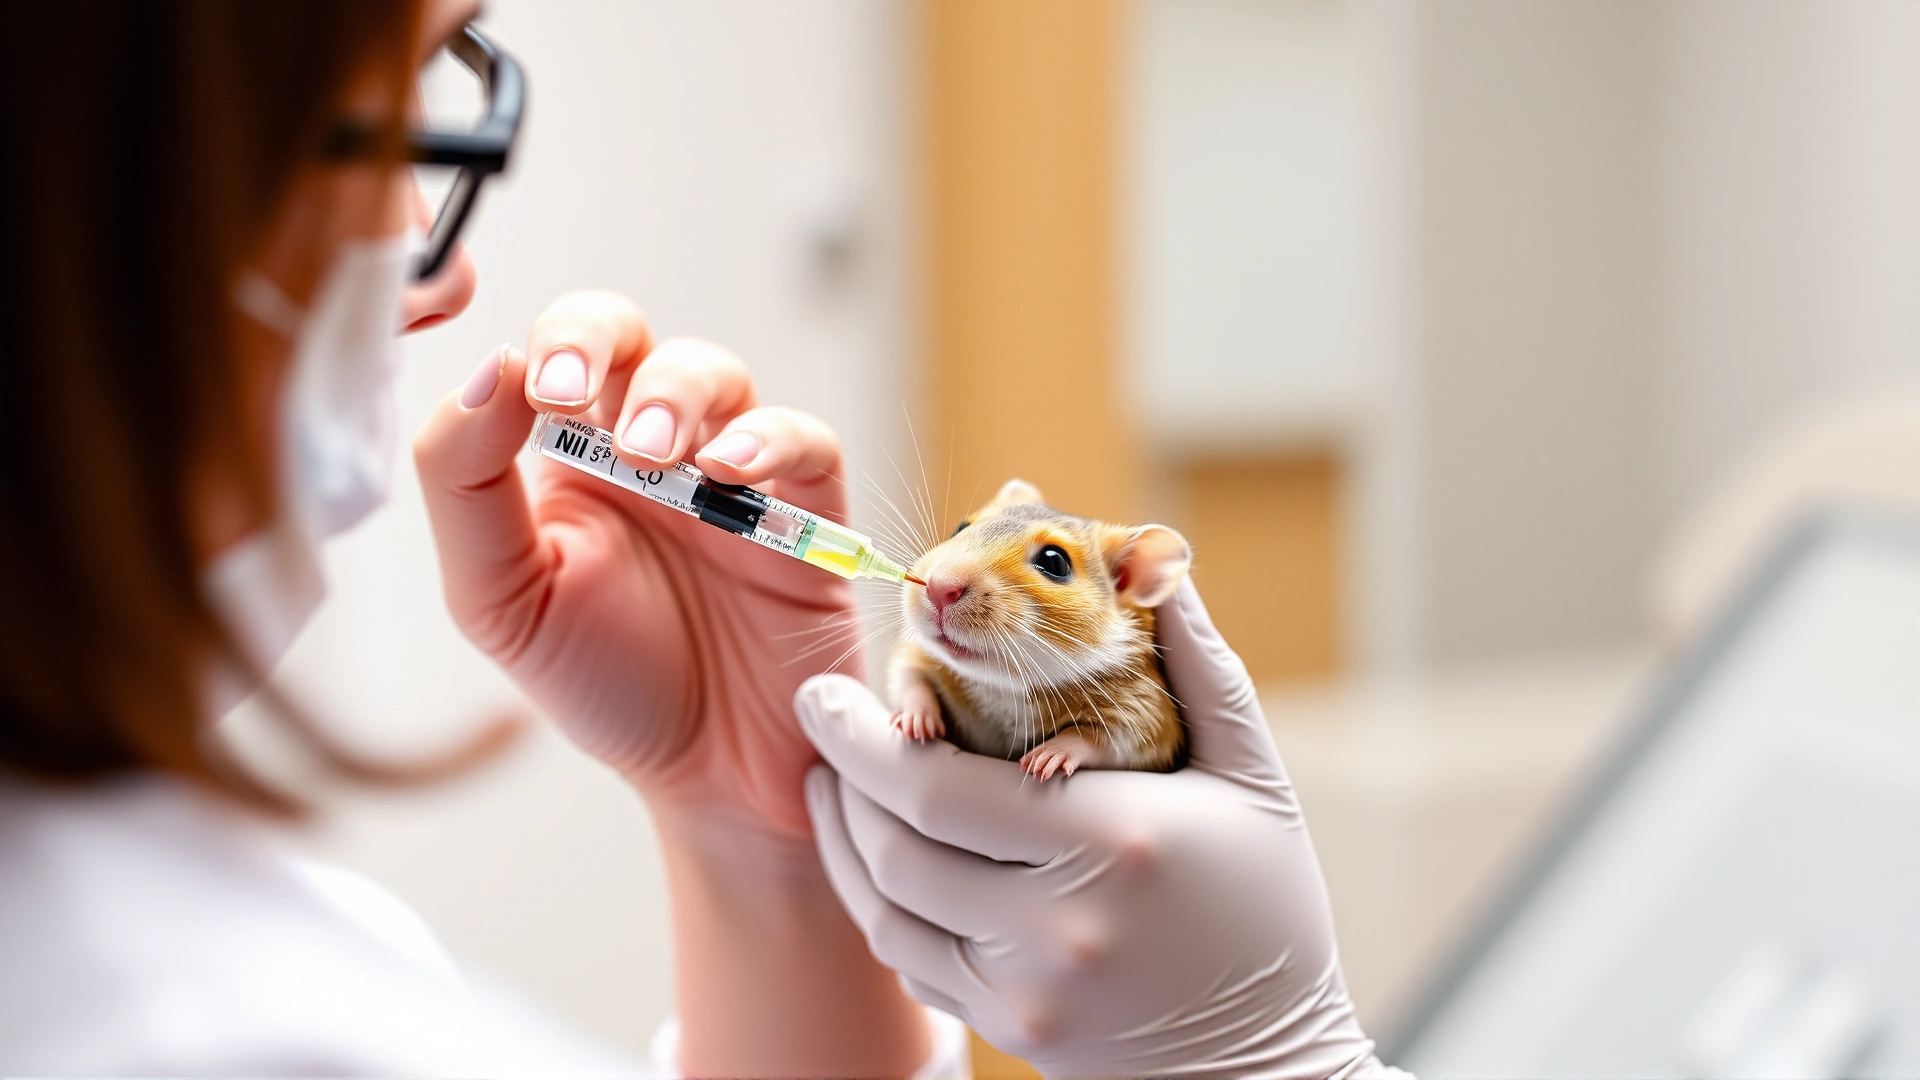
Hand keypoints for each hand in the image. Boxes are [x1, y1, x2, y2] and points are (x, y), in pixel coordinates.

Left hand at [416, 293, 929, 1076]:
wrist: (714, 779)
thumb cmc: (608, 686)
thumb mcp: (501, 599)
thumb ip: (466, 484)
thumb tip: (485, 368)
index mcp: (565, 463)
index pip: (548, 355)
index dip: (541, 344)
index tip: (529, 387)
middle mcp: (646, 450)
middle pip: (628, 334)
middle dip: (597, 338)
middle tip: (570, 391)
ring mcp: (730, 474)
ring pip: (715, 372)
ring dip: (679, 393)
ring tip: (656, 454)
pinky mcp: (807, 509)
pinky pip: (805, 439)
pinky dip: (772, 439)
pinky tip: (732, 472)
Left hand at [798, 579, 1395, 1078]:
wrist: (1270, 1067)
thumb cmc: (1268, 908)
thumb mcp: (1250, 777)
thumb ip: (1195, 665)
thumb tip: (1156, 562)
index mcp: (1113, 842)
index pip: (938, 788)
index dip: (863, 737)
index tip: (826, 690)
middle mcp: (1056, 926)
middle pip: (895, 844)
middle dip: (842, 774)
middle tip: (820, 717)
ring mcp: (1025, 993)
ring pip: (884, 907)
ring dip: (844, 835)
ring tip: (832, 779)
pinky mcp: (1007, 1033)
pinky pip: (908, 961)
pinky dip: (875, 899)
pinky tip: (873, 850)